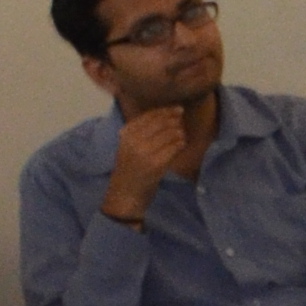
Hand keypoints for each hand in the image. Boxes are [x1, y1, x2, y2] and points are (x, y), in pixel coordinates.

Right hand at [102, 107, 194, 223]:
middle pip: (161, 123)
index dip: (165, 111)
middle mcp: (133, 141)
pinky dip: (180, 144)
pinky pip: (173, 148)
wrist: (124, 195)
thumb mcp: (128, 147)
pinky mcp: (156, 164)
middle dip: (174, 119)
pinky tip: (181, 144)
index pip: (148, 116)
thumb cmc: (129, 170)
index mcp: (126, 135)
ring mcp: (145, 153)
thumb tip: (167, 114)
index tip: (176, 109)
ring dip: (178, 132)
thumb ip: (141, 132)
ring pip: (169, 134)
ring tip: (181, 134)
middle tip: (181, 120)